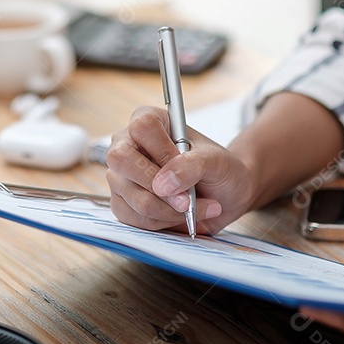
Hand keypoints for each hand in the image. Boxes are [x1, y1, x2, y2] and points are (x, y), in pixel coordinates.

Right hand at [105, 106, 256, 233]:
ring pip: (133, 197)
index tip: (182, 164)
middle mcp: (128, 145)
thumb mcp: (215, 162)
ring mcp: (121, 175)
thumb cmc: (218, 170)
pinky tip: (179, 215)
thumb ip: (191, 166)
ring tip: (193, 207)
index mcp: (150, 121)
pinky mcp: (121, 202)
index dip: (162, 150)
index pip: (142, 127)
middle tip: (186, 200)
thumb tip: (162, 184)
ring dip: (169, 210)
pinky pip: (134, 218)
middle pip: (121, 160)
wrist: (222, 196)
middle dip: (157, 187)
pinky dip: (162, 222)